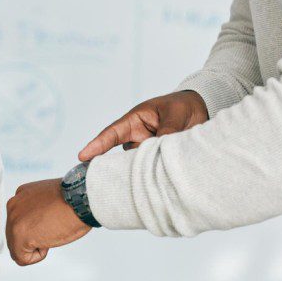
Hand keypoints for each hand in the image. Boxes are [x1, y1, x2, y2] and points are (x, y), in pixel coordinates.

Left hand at [5, 179, 90, 265]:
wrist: (80, 199)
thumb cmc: (74, 200)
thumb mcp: (49, 200)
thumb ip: (37, 210)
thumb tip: (38, 225)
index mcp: (21, 196)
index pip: (19, 222)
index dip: (37, 228)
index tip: (51, 222)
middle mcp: (13, 206)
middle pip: (14, 235)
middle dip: (33, 238)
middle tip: (52, 229)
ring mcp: (14, 221)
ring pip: (16, 247)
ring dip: (35, 247)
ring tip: (51, 233)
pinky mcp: (19, 235)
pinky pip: (22, 258)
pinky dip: (37, 257)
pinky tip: (48, 242)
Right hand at [78, 90, 208, 161]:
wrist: (199, 110)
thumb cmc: (181, 106)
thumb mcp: (175, 114)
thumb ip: (167, 131)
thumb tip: (159, 151)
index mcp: (135, 121)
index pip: (112, 134)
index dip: (97, 145)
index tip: (82, 156)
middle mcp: (136, 137)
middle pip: (122, 155)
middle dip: (123, 165)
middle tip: (128, 173)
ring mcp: (145, 149)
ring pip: (138, 164)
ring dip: (146, 167)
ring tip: (159, 167)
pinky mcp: (156, 159)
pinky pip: (151, 168)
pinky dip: (155, 172)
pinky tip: (163, 174)